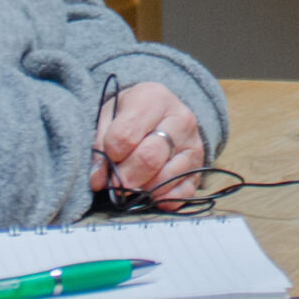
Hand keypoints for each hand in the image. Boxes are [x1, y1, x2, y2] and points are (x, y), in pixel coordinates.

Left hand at [91, 82, 208, 208]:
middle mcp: (180, 119)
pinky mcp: (200, 166)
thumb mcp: (109, 116)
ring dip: (144, 189)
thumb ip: (100, 146)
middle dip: (126, 177)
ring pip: (166, 177)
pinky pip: (184, 191)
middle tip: (116, 183)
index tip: (107, 158)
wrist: (163, 111)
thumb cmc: (131, 113)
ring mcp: (193, 143)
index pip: (125, 135)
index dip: (111, 154)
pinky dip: (164, 199)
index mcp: (152, 99)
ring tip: (132, 186)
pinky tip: (151, 195)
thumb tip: (98, 180)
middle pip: (149, 157)